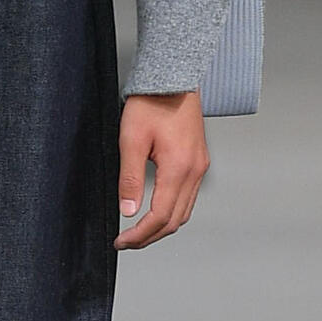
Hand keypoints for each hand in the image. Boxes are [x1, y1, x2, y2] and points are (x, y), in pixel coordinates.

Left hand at [115, 90, 207, 249]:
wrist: (173, 79)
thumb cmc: (151, 102)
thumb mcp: (131, 140)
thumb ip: (130, 179)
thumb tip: (128, 211)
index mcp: (179, 168)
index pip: (160, 217)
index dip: (140, 235)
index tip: (121, 241)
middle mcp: (195, 171)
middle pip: (175, 220)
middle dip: (150, 236)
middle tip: (126, 241)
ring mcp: (200, 166)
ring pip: (184, 211)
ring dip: (162, 226)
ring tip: (138, 231)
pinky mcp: (199, 161)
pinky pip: (188, 196)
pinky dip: (172, 211)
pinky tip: (156, 210)